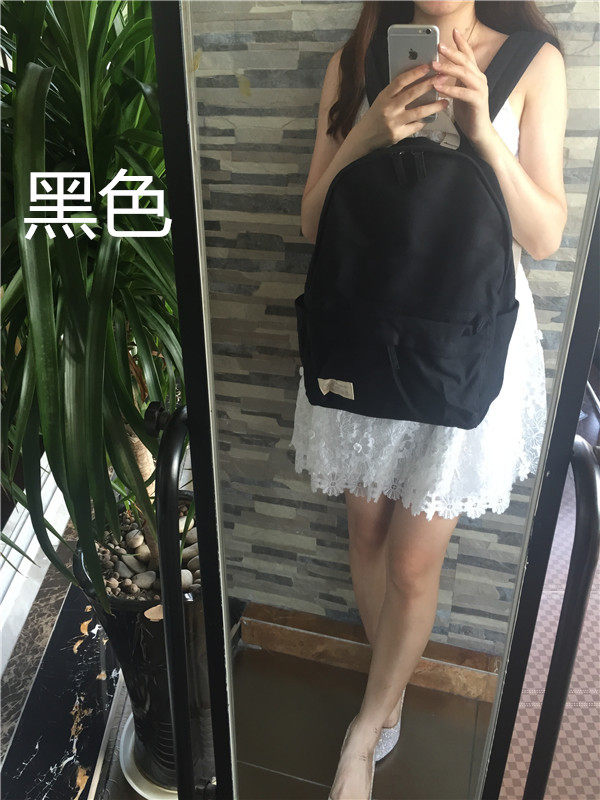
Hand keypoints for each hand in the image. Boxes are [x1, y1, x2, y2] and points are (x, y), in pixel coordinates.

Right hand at [358, 62, 448, 148]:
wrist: (363, 138)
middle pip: (412, 94)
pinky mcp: (397, 135)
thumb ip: (395, 93)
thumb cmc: (375, 117)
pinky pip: (415, 126)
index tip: (428, 66)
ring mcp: (393, 122)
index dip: (415, 73)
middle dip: (430, 85)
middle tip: (443, 78)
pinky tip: (430, 118)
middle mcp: (389, 109)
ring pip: (418, 112)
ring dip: (434, 106)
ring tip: (445, 102)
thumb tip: (416, 81)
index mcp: (384, 97)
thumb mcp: (381, 101)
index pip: (401, 81)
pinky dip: (423, 122)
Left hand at [431, 27, 493, 145]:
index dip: (462, 42)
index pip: (468, 55)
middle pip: (465, 61)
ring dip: (448, 69)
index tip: (453, 31)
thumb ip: (455, 80)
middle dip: (451, 52)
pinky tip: (439, 87)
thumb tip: (440, 70)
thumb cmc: (468, 112)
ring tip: (434, 66)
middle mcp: (479, 79)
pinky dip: (450, 89)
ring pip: (464, 74)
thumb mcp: (460, 91)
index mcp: (475, 75)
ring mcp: (480, 89)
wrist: (478, 131)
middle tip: (438, 46)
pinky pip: (462, 92)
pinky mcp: (478, 101)